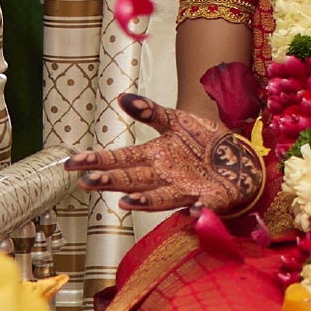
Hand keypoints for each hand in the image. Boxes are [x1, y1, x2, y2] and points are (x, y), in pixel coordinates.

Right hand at [67, 92, 264, 214]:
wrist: (237, 155)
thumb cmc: (201, 141)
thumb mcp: (175, 120)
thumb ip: (150, 112)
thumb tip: (121, 98)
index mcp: (154, 157)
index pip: (121, 159)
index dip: (97, 161)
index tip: (73, 163)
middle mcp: (165, 177)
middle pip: (134, 180)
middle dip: (112, 182)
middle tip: (87, 183)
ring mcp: (186, 189)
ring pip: (162, 197)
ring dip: (146, 201)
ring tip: (127, 202)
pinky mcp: (212, 198)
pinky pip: (206, 206)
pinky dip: (199, 210)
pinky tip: (193, 211)